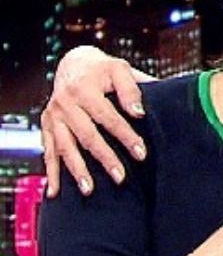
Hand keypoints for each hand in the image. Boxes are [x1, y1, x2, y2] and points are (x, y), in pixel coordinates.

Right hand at [41, 46, 154, 197]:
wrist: (74, 64)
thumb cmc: (103, 70)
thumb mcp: (120, 69)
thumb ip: (131, 89)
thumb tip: (140, 112)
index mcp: (85, 89)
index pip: (108, 117)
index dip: (126, 136)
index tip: (141, 153)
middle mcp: (65, 104)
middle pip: (87, 136)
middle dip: (105, 158)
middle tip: (121, 177)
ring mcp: (53, 116)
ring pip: (65, 147)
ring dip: (77, 170)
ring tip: (89, 190)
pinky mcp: (47, 126)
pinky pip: (48, 152)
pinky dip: (51, 172)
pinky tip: (55, 191)